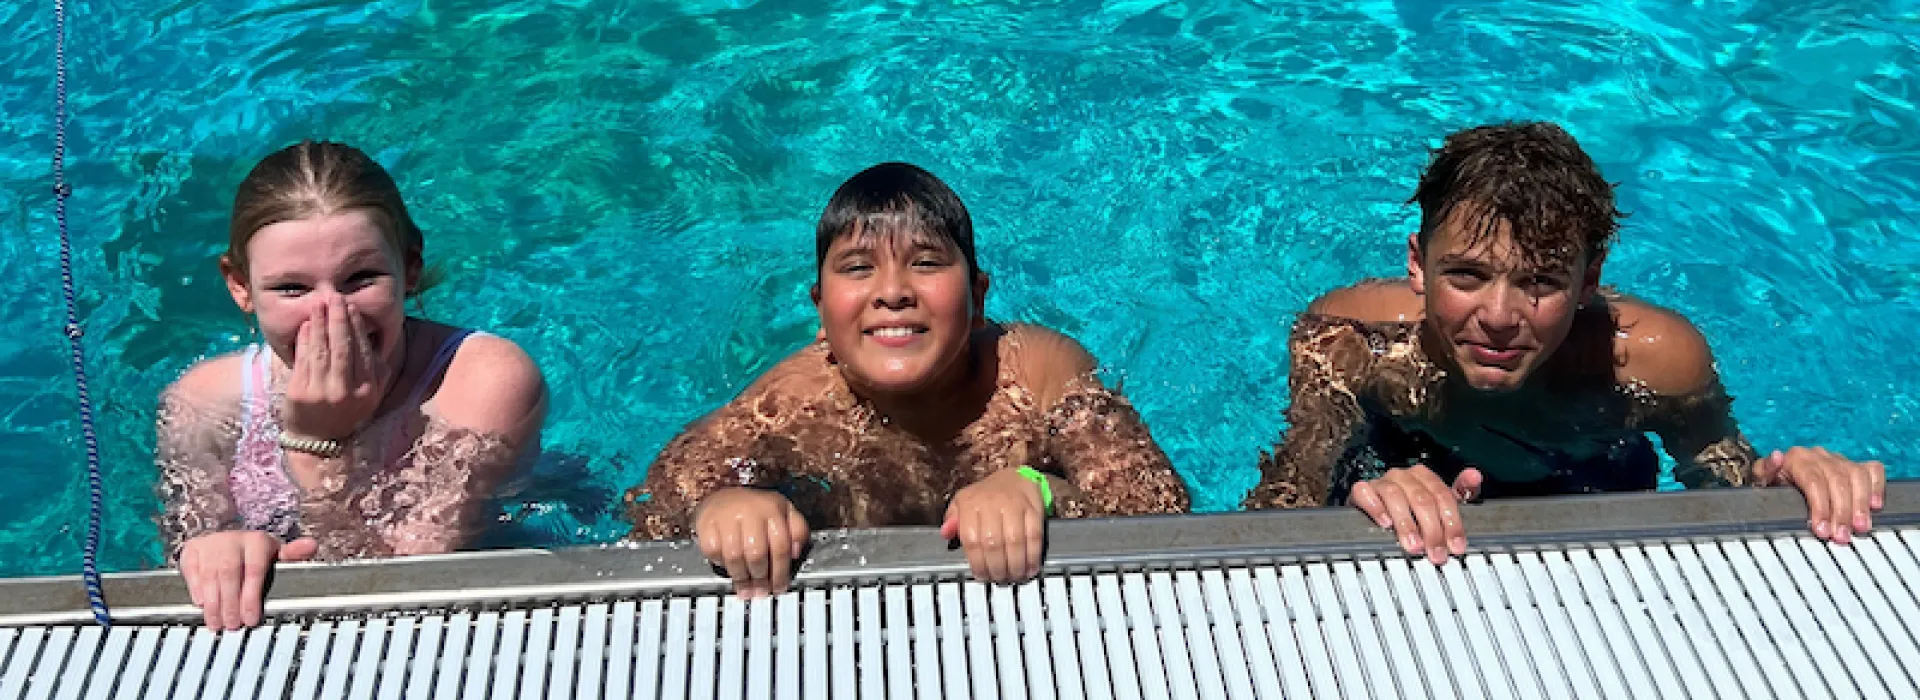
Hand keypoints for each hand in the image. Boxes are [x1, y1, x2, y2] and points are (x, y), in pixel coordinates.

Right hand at [178, 531, 318, 629]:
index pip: (255, 570)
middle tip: (233, 626)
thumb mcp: (276, 554)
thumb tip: (312, 545)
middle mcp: (232, 540)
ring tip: (217, 623)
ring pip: (210, 575)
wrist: (226, 540)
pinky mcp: (192, 550)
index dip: (251, 597)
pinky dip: (195, 588)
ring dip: (213, 603)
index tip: (251, 619)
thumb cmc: (255, 553)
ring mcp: (210, 544)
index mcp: (257, 541)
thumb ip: (293, 555)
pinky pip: (191, 570)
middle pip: (229, 574)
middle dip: (231, 604)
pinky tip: (201, 604)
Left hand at [281, 296, 390, 440]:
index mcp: (367, 390)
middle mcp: (346, 391)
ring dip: (319, 324)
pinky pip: (303, 360)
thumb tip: (369, 336)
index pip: (362, 350)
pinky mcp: (300, 393)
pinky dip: (304, 340)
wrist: (319, 441)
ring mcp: (322, 392)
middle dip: (338, 319)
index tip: (350, 307)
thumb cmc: (345, 411)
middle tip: (334, 298)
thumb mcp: (369, 395)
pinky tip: (306, 326)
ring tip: (317, 305)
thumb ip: (376, 370)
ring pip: (321, 350)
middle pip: (342, 347)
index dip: (356, 326)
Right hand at [693, 488, 808, 597]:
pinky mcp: (707, 523)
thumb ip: (797, 531)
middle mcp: (750, 511)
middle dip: (760, 578)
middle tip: (761, 591)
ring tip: (746, 588)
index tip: (779, 588)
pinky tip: (728, 567)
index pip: (781, 547)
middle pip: (757, 554)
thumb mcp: (785, 512)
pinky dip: (720, 563)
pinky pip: (714, 552)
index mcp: (773, 509)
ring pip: (735, 556)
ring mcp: (726, 517)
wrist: (722, 494)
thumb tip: (796, 552)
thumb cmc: (757, 508)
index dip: (781, 572)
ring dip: (741, 577)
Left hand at [941, 468, 1047, 583]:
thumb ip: (952, 519)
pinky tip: (1030, 568)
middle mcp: (992, 503)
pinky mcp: (1034, 508)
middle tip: (998, 579)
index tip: (981, 576)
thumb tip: (945, 534)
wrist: (1014, 476)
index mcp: (970, 503)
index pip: (971, 538)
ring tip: (1013, 577)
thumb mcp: (962, 502)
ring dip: (1015, 565)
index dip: (977, 563)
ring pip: (1014, 541)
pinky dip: (1033, 556)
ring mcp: (1015, 505)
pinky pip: (1034, 536)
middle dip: (996, 568)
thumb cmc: (985, 496)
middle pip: (993, 543)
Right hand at [1350, 465, 1480, 564]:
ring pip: (1395, 496)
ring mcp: (1382, 481)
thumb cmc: (1411, 505)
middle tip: (1435, 553)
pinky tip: (1385, 523)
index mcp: (1425, 476)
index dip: (1451, 522)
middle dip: (1431, 529)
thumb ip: (1461, 491)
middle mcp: (1404, 476)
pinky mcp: (1362, 490)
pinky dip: (1376, 507)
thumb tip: (1475, 475)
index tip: (1456, 545)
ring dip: (1406, 523)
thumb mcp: (1439, 501)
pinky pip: (1365, 492)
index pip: (1443, 495)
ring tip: (1413, 545)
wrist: (1376, 503)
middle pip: (1421, 499)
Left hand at [1755, 447, 1885, 544]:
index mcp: (1797, 458)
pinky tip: (1875, 506)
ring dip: (1860, 504)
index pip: (1814, 481)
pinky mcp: (1855, 465)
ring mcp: (1839, 460)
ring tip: (1860, 527)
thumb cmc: (1773, 483)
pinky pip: (1872, 470)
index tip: (1823, 530)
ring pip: (1857, 476)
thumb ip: (1765, 470)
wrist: (1782, 477)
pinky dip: (1877, 487)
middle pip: (1837, 481)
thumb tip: (1776, 456)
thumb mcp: (1762, 480)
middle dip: (1841, 512)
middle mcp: (1820, 456)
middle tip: (1841, 536)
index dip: (1820, 507)